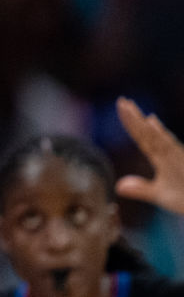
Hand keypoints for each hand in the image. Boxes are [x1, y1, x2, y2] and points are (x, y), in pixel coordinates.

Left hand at [116, 96, 183, 214]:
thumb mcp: (161, 195)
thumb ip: (141, 189)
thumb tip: (118, 186)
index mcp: (162, 159)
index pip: (142, 138)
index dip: (131, 124)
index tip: (120, 107)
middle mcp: (170, 154)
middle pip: (149, 134)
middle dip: (135, 118)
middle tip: (121, 101)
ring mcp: (178, 157)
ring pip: (159, 138)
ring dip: (146, 125)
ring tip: (133, 110)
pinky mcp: (183, 161)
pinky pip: (171, 147)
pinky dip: (161, 136)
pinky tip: (152, 125)